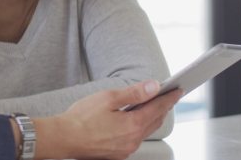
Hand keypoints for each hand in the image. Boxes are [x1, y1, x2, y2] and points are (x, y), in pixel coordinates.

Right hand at [34, 80, 181, 159]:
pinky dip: (139, 127)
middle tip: (169, 97)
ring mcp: (125, 149)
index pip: (157, 108)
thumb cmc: (81, 118)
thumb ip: (133, 93)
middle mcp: (132, 140)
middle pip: (154, 121)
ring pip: (145, 131)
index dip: (169, 97)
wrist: (62, 138)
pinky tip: (133, 121)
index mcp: (132, 125)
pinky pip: (134, 139)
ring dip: (151, 118)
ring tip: (153, 107)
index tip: (178, 90)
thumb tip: (154, 86)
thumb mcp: (108, 98)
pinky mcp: (116, 153)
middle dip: (163, 108)